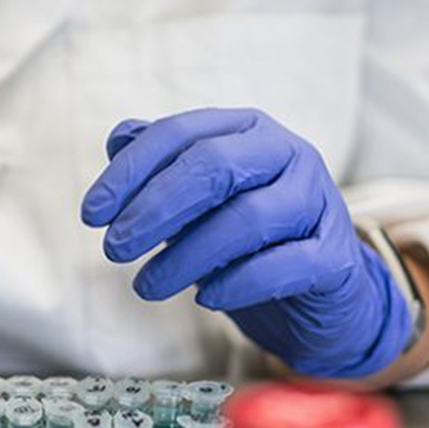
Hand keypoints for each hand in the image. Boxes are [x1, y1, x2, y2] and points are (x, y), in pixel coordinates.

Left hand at [80, 108, 412, 377]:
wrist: (320, 293)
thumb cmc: (245, 239)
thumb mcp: (197, 200)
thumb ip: (160, 166)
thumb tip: (118, 141)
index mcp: (248, 129)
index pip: (181, 134)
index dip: (130, 172)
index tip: (91, 214)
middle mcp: (289, 153)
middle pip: (214, 166)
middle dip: (155, 208)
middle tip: (113, 248)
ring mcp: (319, 201)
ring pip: (246, 218)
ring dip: (185, 256)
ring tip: (146, 286)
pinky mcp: (337, 256)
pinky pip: (284, 264)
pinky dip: (238, 282)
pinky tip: (205, 298)